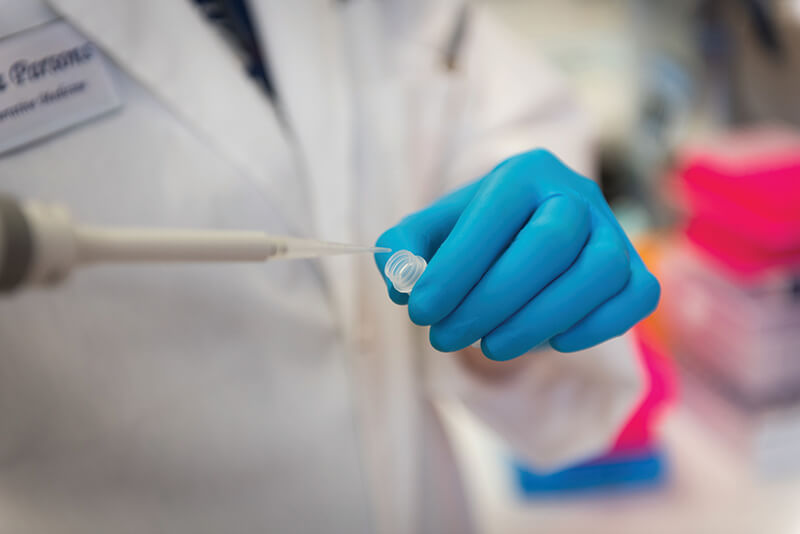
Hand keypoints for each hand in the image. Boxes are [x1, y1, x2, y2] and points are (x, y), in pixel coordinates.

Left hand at [374, 149, 659, 359]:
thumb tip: (401, 279)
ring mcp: (613, 232)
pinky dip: (593, 327)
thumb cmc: (474, 241)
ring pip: (596, 273)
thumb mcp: (431, 235)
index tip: (422, 311)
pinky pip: (635, 298)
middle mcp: (576, 194)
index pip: (495, 213)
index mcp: (524, 173)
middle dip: (491, 300)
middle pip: (549, 243)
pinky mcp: (636, 271)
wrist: (525, 245)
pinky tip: (551, 342)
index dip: (457, 266)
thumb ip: (404, 248)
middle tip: (446, 337)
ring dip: (537, 322)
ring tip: (490, 347)